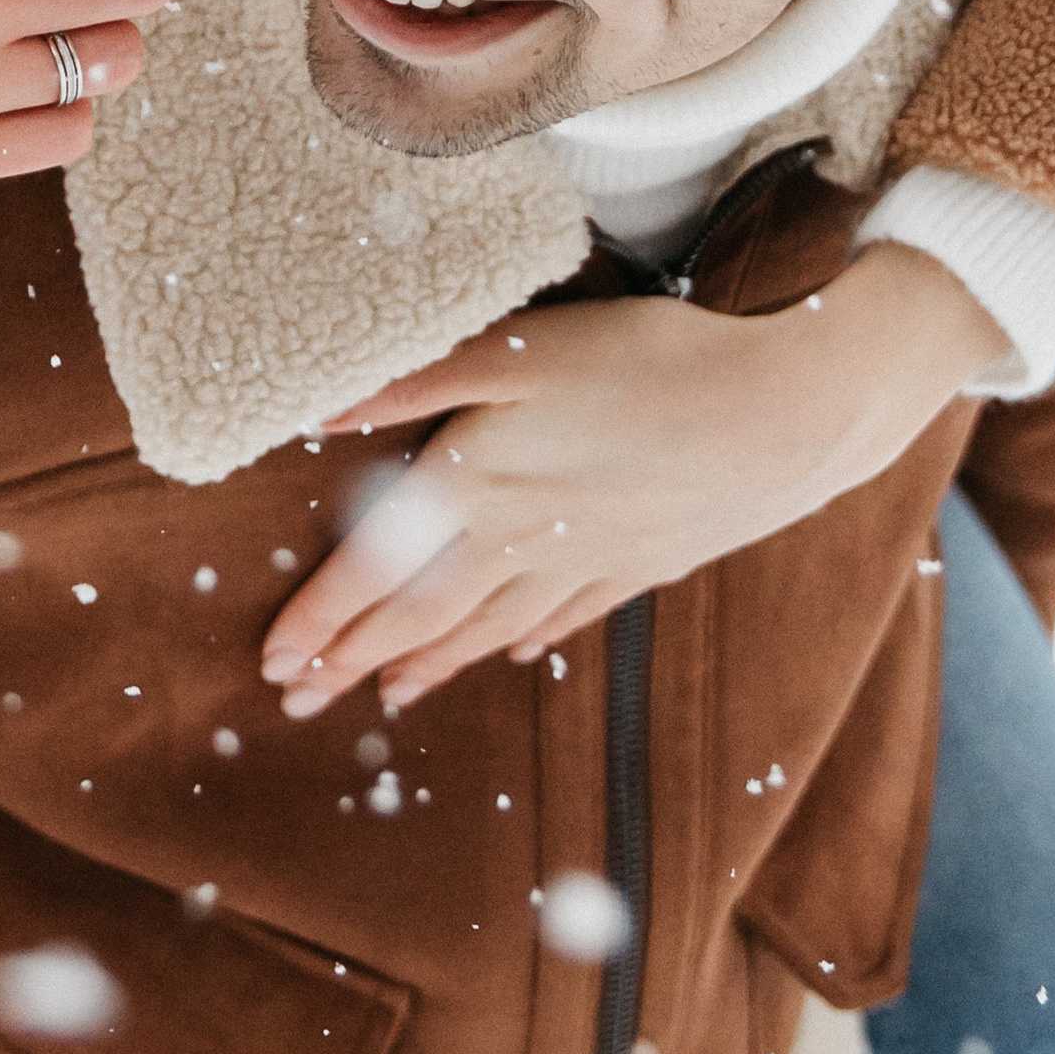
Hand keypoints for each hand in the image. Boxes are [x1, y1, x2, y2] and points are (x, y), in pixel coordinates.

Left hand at [258, 243, 996, 717]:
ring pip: (485, 624)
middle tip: (299, 704)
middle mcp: (523, 539)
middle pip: (420, 613)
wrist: (781, 414)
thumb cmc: (646, 364)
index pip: (376, 568)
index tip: (273, 662)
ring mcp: (585, 559)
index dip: (321, 617)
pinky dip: (524, 638)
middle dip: (352, 659)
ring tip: (384, 694)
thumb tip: (317, 414)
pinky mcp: (640, 559)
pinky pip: (564, 613)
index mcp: (478, 486)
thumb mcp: (519, 350)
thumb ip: (415, 381)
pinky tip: (510, 654)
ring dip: (427, 662)